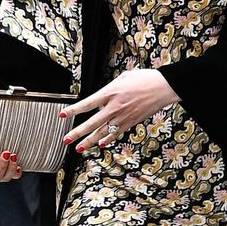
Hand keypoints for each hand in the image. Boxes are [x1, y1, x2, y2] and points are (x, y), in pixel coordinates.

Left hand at [60, 68, 178, 154]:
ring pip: (102, 132)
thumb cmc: (145, 79)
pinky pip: (116, 133)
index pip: (87, 104)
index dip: (73, 110)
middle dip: (77, 133)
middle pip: (92, 123)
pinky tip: (100, 144)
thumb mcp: (123, 77)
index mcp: (110, 92)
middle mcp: (115, 107)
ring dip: (89, 141)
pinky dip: (107, 139)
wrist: (164, 87)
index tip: (62, 115)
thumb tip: (103, 96)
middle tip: (66, 139)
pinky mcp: (131, 122)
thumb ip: (110, 88)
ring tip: (79, 148)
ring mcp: (123, 116)